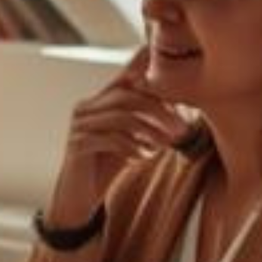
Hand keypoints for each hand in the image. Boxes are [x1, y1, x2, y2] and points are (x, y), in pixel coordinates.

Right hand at [46, 46, 192, 230]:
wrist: (80, 196)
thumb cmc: (110, 163)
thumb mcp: (133, 137)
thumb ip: (150, 119)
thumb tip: (185, 102)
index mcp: (101, 100)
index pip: (125, 75)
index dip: (145, 66)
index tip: (173, 69)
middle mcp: (87, 107)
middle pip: (126, 94)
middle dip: (159, 110)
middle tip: (182, 129)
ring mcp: (79, 125)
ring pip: (120, 116)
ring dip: (150, 131)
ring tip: (167, 146)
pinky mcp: (76, 145)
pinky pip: (109, 139)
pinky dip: (132, 147)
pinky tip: (144, 157)